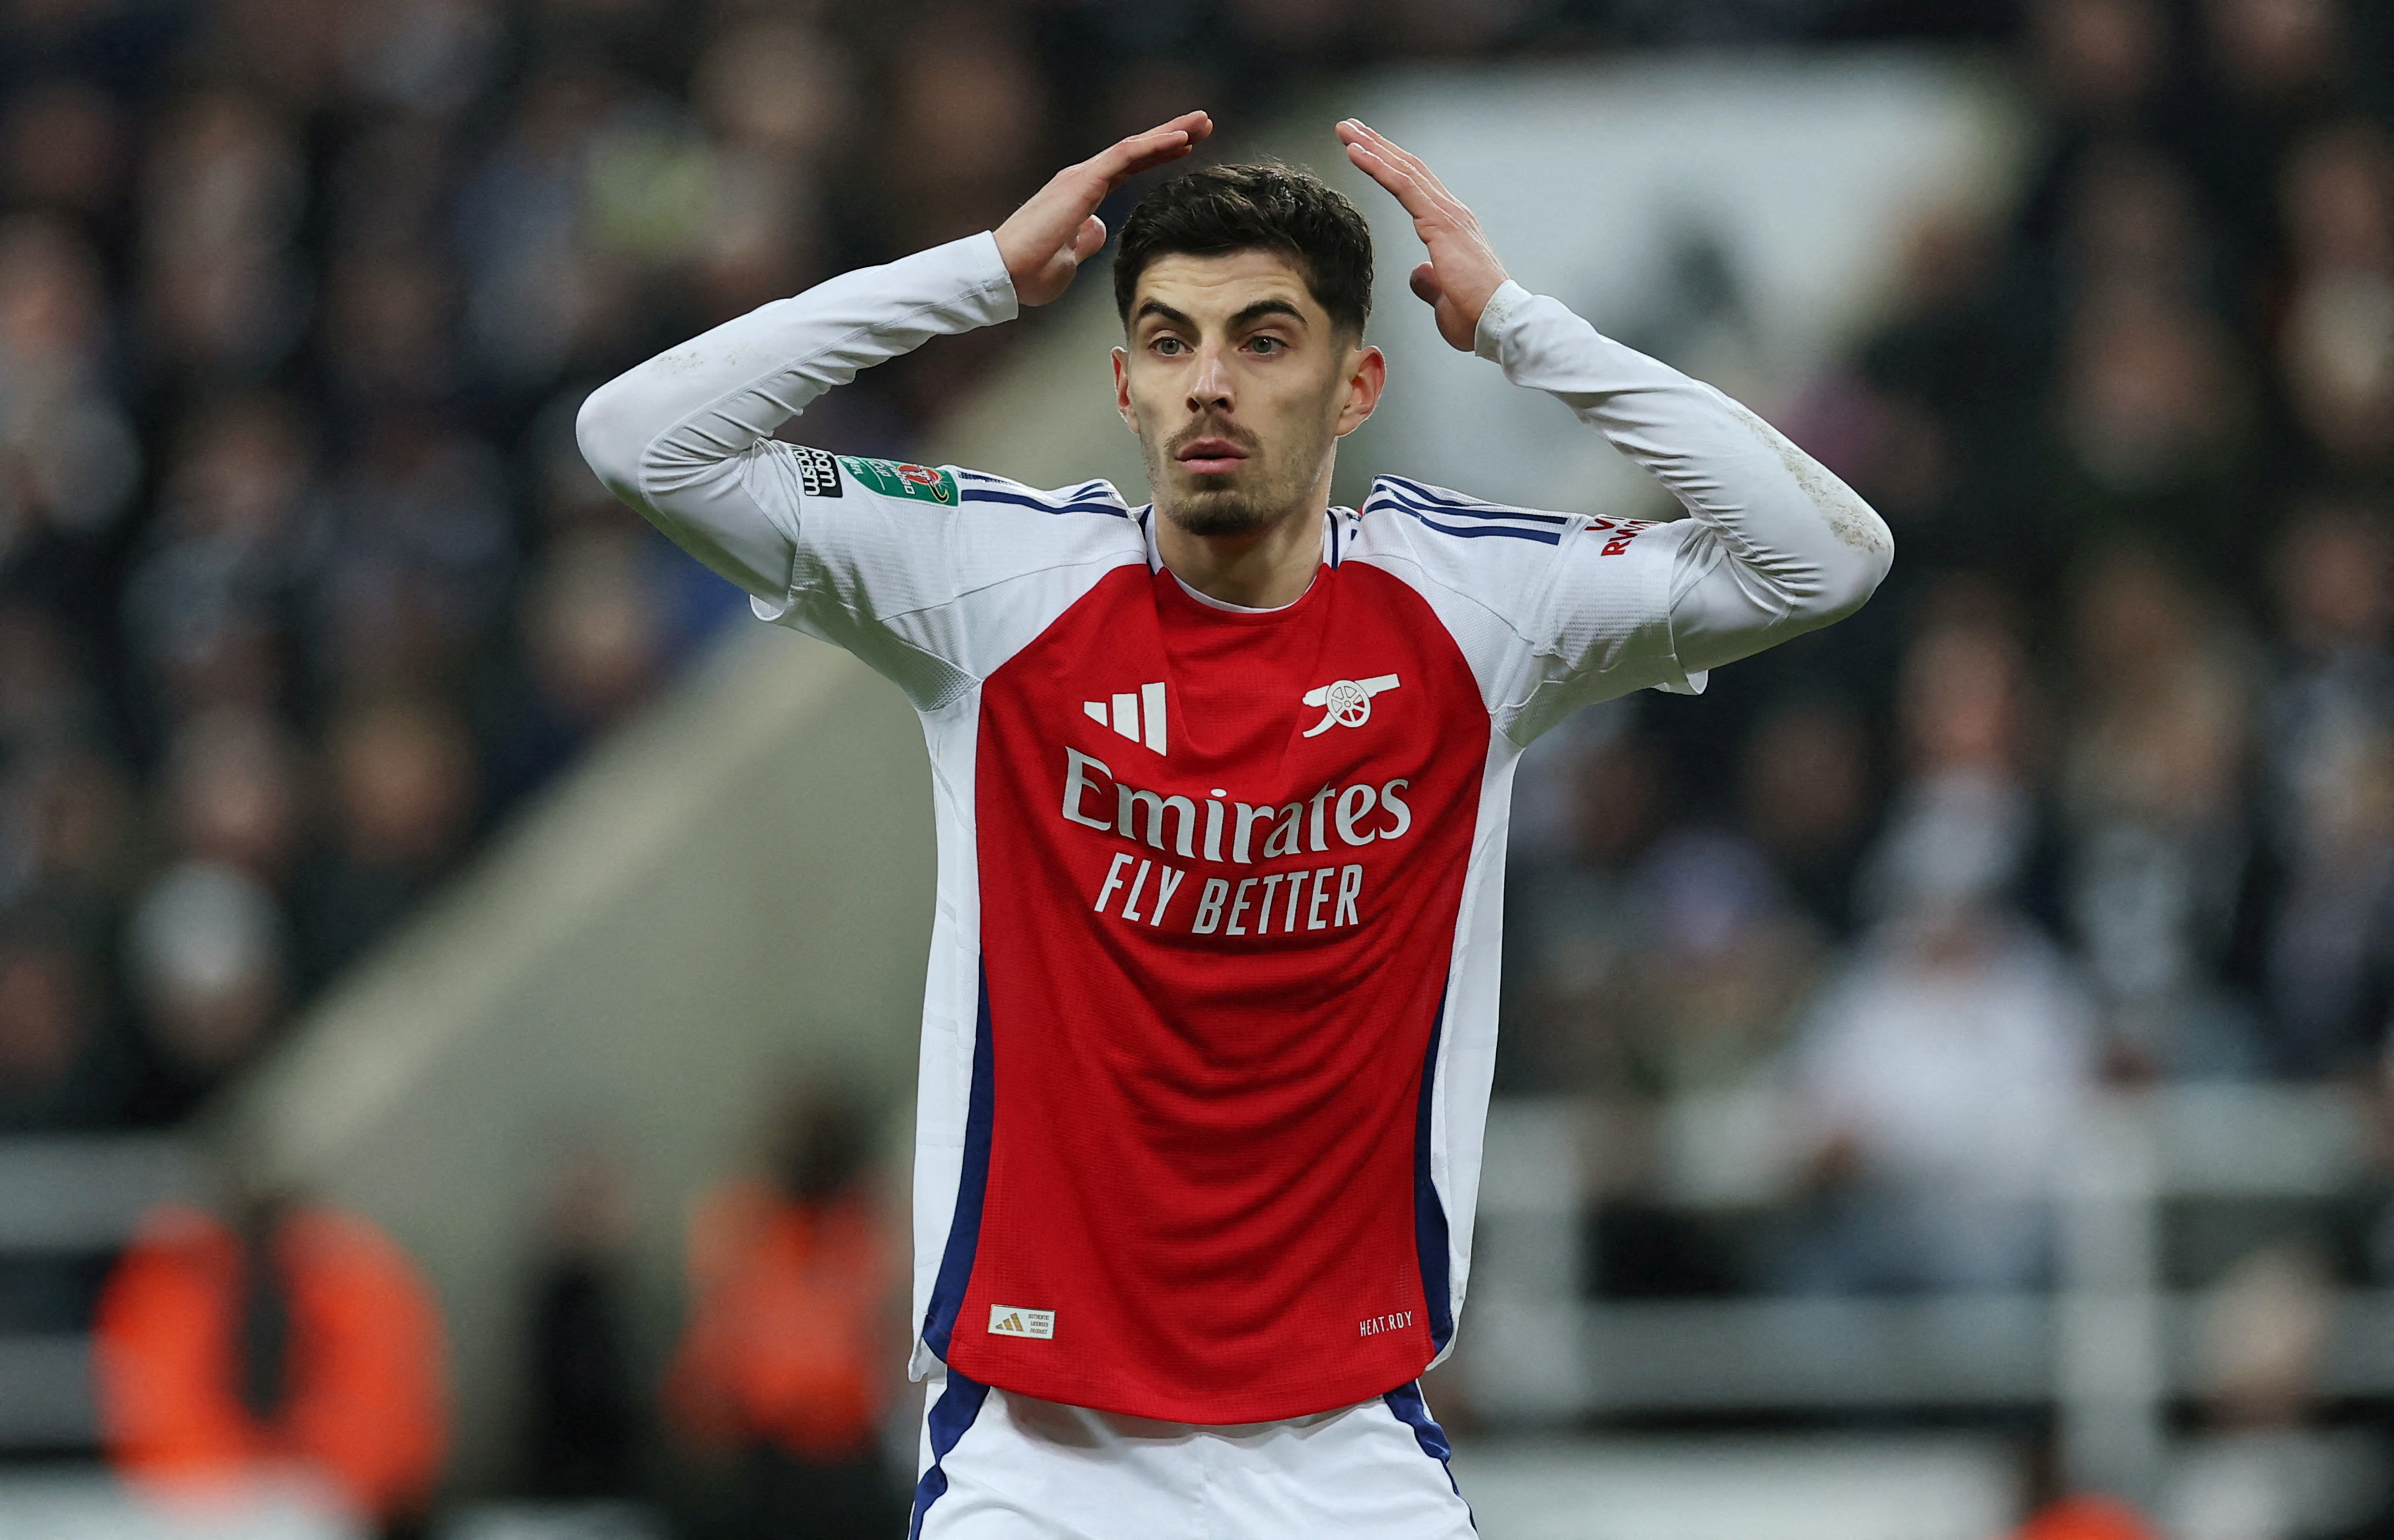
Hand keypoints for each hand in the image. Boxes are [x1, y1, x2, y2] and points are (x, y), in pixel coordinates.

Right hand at [995, 111, 1213, 306]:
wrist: (1004, 274)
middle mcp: (1082, 179)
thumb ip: (1086, 239)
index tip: (1186, 148)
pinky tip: (1181, 137)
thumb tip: (1099, 229)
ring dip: (1170, 132)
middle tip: (1203, 124)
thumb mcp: (1070, 259)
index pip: (1127, 168)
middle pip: (1135, 151)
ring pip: (1134, 147)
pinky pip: (1126, 155)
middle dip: (1170, 135)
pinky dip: (1155, 145)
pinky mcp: (1082, 182)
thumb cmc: (1031, 272)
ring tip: (1201, 122)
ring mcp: (1082, 177)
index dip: (1157, 157)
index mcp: (1081, 195)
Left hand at [1337, 120, 1508, 351]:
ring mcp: (1447, 213)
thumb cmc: (1475, 316)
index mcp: (1451, 228)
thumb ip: (1429, 282)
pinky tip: (1356, 152)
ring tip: (1347, 130)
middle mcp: (1451, 212)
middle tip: (1351, 128)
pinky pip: (1402, 185)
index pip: (1416, 187)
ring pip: (1403, 169)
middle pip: (1409, 168)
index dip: (1390, 166)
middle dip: (1377, 146)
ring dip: (1372, 147)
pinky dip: (1377, 165)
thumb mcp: (1443, 298)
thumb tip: (1418, 274)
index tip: (1365, 151)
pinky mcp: (1440, 221)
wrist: (1498, 322)